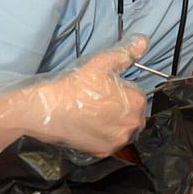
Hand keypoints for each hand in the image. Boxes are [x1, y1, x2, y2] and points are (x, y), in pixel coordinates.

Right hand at [0, 35, 148, 157]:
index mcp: (137, 102)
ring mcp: (119, 140)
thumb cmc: (76, 86)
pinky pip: (111, 142)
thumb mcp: (102, 64)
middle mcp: (134, 124)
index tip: (105, 89)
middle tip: (98, 101)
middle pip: (133, 113)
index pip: (137, 94)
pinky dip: (104, 135)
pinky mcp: (105, 152)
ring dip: (114, 122)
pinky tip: (90, 126)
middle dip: (120, 107)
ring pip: (123, 128)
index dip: (121, 90)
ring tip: (93, 113)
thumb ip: (126, 53)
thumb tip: (144, 41)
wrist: (48, 110)